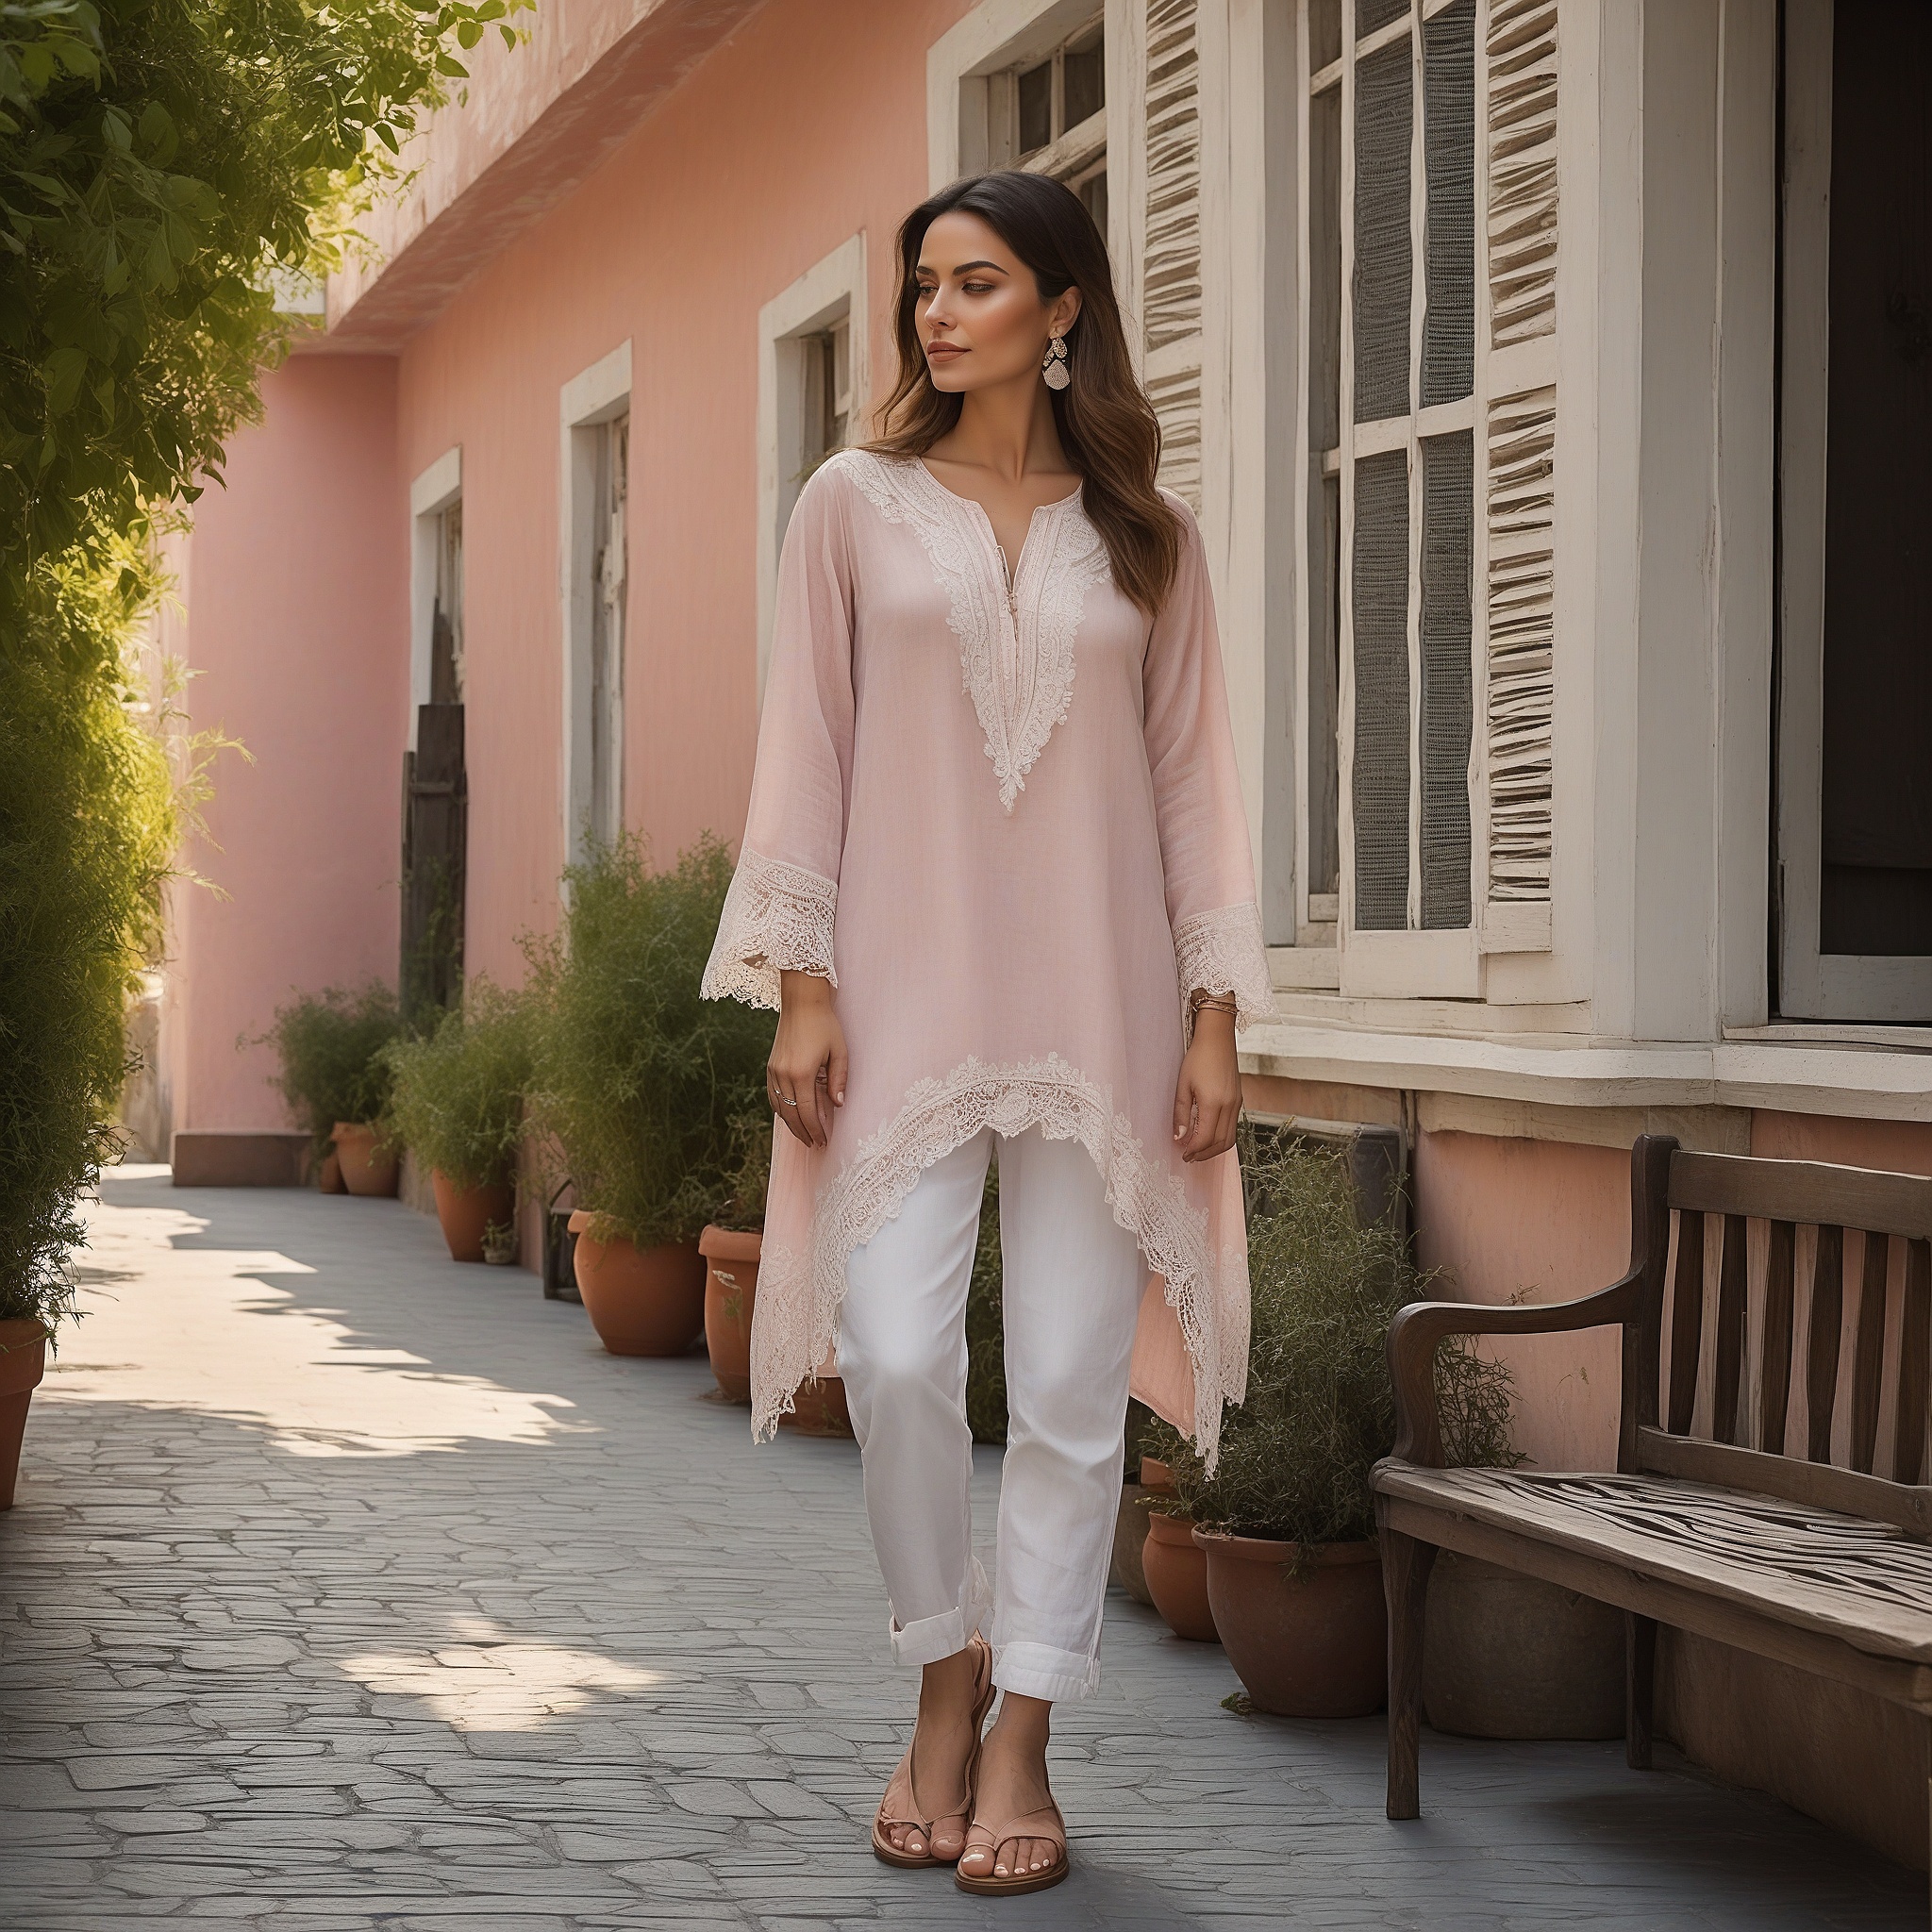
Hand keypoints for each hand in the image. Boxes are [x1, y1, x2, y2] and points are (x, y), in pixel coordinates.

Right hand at [770, 970, 847, 1148]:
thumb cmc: (825, 1024)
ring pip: (779, 1107)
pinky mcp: (770, 1065)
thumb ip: (838, 1079)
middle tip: (815, 1144)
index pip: (807, 1112)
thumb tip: (837, 1104)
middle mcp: (783, 1074)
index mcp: (802, 1072)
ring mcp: (774, 1070)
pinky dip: (780, 1109)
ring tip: (804, 1135)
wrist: (802, 1002)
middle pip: (791, 1114)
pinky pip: (772, 1095)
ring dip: (791, 1123)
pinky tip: (789, 1115)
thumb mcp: (839, 1051)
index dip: (815, 1130)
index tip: (823, 1141)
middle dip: (803, 1132)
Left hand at [1173, 1004, 1239, 1162]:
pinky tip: (1208, 1135)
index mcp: (1213, 1103)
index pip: (1205, 1138)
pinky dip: (1221, 1137)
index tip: (1183, 1155)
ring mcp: (1236, 1104)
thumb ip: (1181, 1113)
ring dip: (1214, 1149)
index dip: (1193, 1150)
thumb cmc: (1198, 1058)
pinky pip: (1232, 1127)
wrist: (1218, 1039)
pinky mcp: (1238, 1101)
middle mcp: (1229, 1106)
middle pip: (1220, 1143)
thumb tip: (1178, 1137)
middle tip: (1189, 1157)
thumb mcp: (1183, 1085)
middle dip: (1204, 1154)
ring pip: (1229, 1138)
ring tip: (1198, 1150)